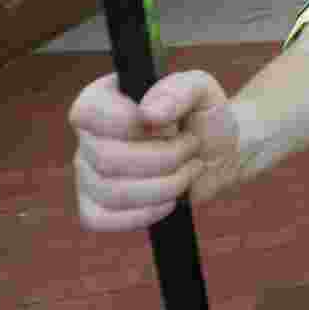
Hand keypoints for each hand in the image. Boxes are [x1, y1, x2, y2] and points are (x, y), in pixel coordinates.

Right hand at [69, 70, 239, 231]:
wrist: (221, 152)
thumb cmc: (205, 115)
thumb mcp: (202, 89)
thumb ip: (179, 90)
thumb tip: (149, 114)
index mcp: (103, 99)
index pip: (87, 112)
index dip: (126, 123)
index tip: (166, 124)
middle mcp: (89, 137)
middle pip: (107, 159)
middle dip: (164, 157)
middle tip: (191, 145)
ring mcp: (89, 174)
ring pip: (111, 192)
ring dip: (165, 185)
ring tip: (190, 168)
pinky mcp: (97, 207)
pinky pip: (102, 219)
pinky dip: (145, 213)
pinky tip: (171, 200)